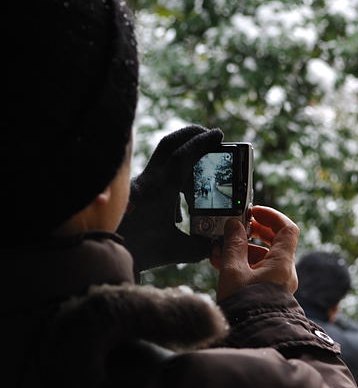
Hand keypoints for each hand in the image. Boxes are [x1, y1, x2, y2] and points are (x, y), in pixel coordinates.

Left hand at [118, 125, 222, 270]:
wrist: (106, 252)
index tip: (218, 134)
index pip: (182, 156)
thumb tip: (220, 244)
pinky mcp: (135, 190)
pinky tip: (180, 200)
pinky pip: (157, 174)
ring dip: (183, 156)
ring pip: (163, 158)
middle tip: (210, 136)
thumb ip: (201, 247)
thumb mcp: (175, 250)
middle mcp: (147, 180)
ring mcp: (139, 183)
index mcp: (159, 190)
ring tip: (201, 170)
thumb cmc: (139, 251)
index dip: (201, 142)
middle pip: (169, 144)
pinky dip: (173, 177)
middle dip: (191, 134)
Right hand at [211, 206, 298, 300]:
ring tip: (219, 251)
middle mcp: (285, 272)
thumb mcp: (234, 270)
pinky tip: (222, 265)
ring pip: (263, 258)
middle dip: (254, 232)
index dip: (271, 215)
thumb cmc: (246, 306)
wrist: (253, 337)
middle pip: (275, 242)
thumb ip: (233, 244)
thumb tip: (234, 225)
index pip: (286, 228)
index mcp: (282, 263)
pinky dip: (243, 265)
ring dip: (242, 250)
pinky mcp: (268, 293)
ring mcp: (278, 284)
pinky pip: (258, 272)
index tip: (254, 212)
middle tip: (238, 228)